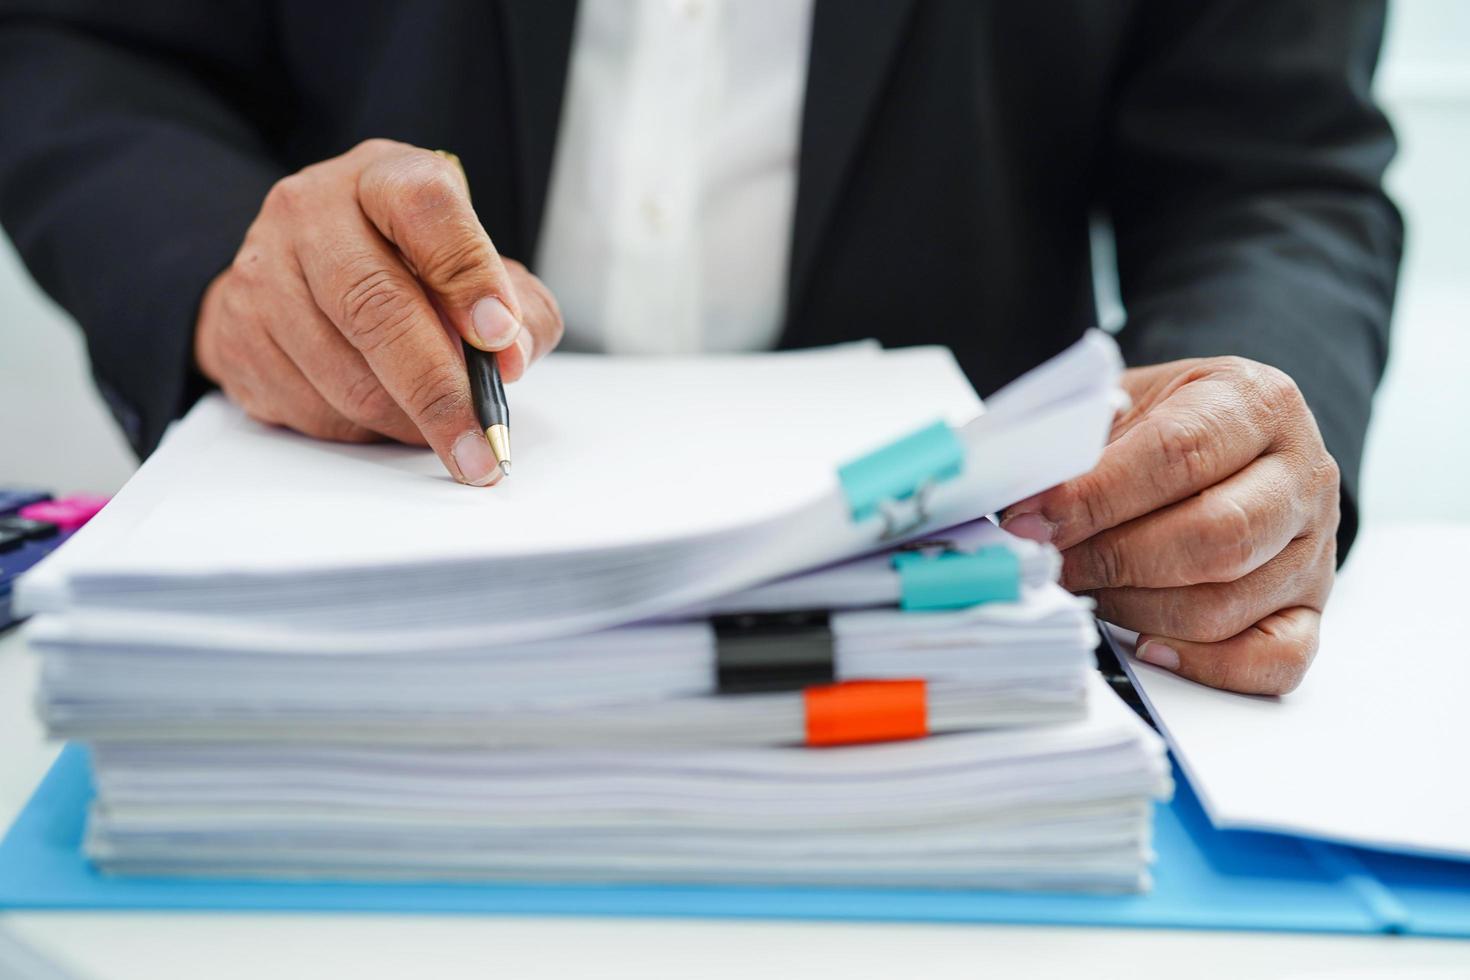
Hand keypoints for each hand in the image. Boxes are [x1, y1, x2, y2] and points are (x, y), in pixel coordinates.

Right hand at [195, 139, 563, 485]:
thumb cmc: (407, 263)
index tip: (500, 337)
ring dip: (408, 421)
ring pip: (345, 374)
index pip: (424, 208)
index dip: (468, 275)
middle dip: (440, 390)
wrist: (302, 266)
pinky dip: (365, 431)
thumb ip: (518, 306)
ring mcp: (262, 271)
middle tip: (483, 441)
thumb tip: (510, 358)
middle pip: (376, 305)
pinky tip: (386, 416)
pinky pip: (311, 410)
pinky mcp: (235, 334)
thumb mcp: (477, 261)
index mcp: (382, 177)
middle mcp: (311, 211)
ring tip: (444, 430)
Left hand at [1002, 357, 1339, 694]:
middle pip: (1215, 537)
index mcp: (1258, 403)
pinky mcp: (1309, 607)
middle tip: (1054, 565)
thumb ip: (1080, 444)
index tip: (1032, 520)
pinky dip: (1205, 664)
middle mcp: (1302, 474)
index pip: (1179, 454)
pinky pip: (1274, 660)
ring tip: (1086, 592)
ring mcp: (1315, 547)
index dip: (1095, 497)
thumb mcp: (1126, 403)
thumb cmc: (1169, 423)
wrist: (1231, 436)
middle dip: (1113, 559)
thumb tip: (1024, 506)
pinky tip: (1148, 645)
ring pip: (1228, 604)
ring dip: (1136, 610)